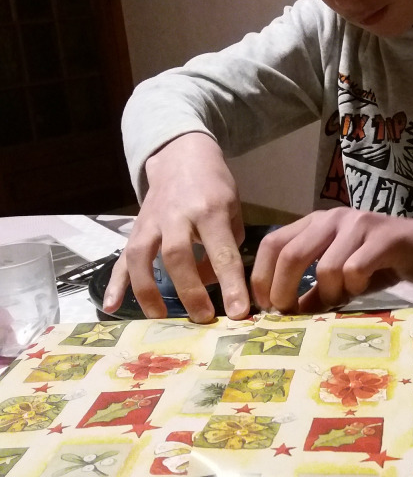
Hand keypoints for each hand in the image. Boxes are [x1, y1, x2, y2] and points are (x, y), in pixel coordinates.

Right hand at [104, 133, 249, 321]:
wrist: (181, 157)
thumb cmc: (214, 187)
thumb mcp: (232, 209)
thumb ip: (228, 246)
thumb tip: (217, 284)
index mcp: (210, 210)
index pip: (221, 251)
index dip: (230, 283)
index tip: (237, 312)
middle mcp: (177, 215)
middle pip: (177, 256)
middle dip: (190, 291)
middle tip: (204, 319)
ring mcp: (151, 222)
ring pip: (142, 257)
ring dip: (149, 291)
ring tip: (161, 318)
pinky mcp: (135, 229)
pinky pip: (122, 257)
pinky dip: (115, 283)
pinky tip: (111, 306)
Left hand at [250, 208, 412, 313]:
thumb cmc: (381, 264)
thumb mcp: (340, 279)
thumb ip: (312, 291)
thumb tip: (285, 314)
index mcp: (315, 224)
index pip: (273, 243)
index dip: (261, 276)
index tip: (265, 306)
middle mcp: (332, 218)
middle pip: (291, 254)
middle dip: (284, 290)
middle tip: (288, 313)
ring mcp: (358, 224)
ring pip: (325, 267)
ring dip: (330, 293)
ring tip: (343, 298)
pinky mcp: (383, 237)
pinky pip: (355, 270)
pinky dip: (355, 287)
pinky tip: (364, 288)